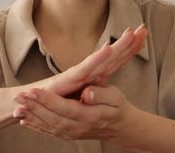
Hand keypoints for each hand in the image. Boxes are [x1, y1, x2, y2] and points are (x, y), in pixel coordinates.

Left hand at [13, 85, 132, 140]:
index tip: (34, 90)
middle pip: (52, 118)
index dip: (48, 99)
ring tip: (16, 106)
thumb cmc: (117, 108)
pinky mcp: (68, 135)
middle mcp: (78, 128)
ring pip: (48, 126)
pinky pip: (50, 131)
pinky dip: (35, 126)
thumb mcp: (115, 97)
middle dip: (34, 107)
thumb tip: (87, 94)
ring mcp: (72, 134)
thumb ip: (101, 95)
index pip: (65, 108)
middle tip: (18, 97)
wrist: (120, 128)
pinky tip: (23, 120)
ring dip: (31, 116)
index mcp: (89, 116)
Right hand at [24, 24, 147, 97]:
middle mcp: (87, 72)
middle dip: (128, 42)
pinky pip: (87, 68)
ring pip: (103, 59)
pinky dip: (98, 58)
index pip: (115, 61)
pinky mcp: (69, 79)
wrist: (31, 102)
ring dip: (117, 46)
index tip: (143, 37)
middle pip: (113, 56)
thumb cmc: (55, 99)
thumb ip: (95, 91)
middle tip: (144, 28)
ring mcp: (79, 74)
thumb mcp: (81, 98)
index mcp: (92, 76)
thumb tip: (106, 83)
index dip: (129, 49)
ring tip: (131, 34)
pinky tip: (109, 49)